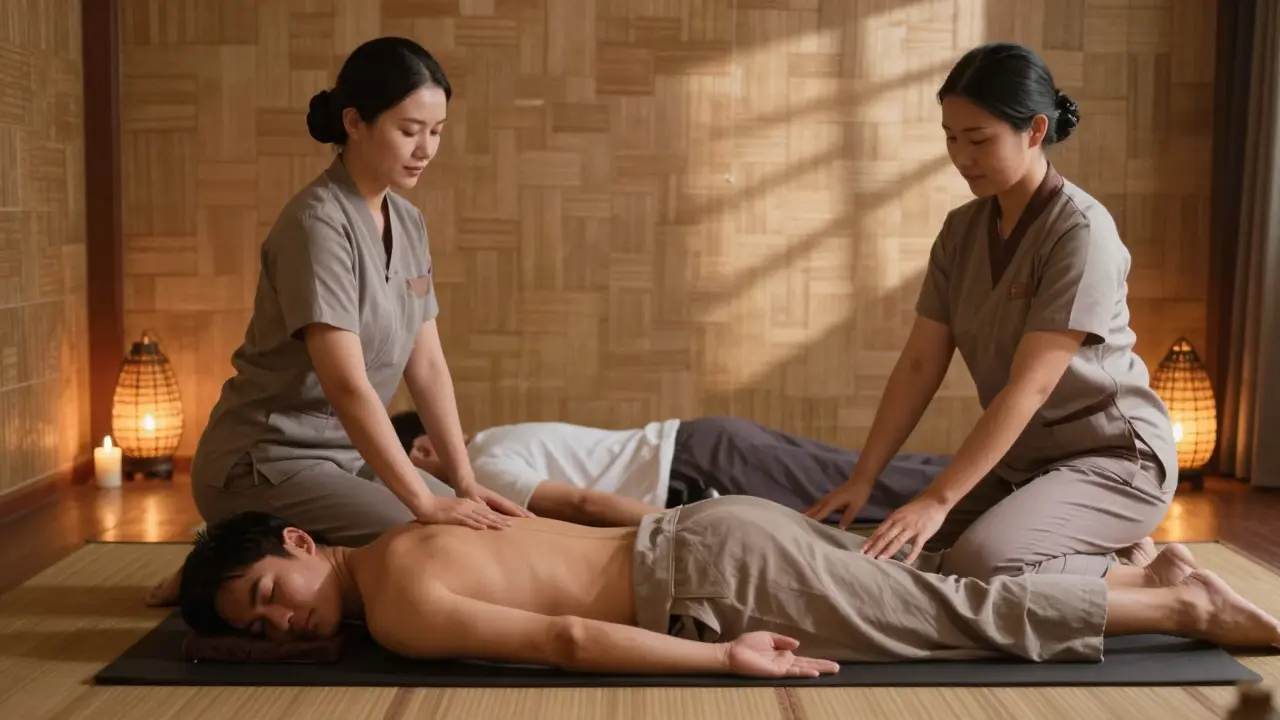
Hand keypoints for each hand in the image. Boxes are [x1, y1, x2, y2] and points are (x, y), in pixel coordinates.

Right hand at [416, 496, 512, 529]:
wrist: (425, 503)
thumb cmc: (438, 509)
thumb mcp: (454, 511)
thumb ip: (464, 516)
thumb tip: (472, 524)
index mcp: (468, 505)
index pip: (486, 512)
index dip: (497, 517)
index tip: (508, 522)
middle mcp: (467, 506)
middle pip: (487, 514)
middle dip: (500, 520)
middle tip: (511, 525)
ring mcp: (461, 511)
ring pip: (480, 517)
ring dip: (492, 522)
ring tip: (503, 527)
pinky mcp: (454, 516)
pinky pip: (467, 520)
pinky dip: (476, 524)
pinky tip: (484, 527)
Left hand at [457, 482, 534, 518]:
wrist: (466, 485)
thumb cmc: (469, 494)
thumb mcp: (473, 501)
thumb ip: (483, 508)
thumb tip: (491, 515)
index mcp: (494, 499)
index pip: (507, 506)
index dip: (515, 512)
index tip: (525, 517)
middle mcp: (499, 500)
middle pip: (514, 506)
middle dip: (524, 512)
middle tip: (535, 519)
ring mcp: (500, 501)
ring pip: (513, 507)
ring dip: (523, 512)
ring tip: (532, 518)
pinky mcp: (498, 504)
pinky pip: (510, 509)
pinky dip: (517, 512)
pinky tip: (522, 517)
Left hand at [724, 632, 839, 678]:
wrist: (734, 652)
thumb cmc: (748, 644)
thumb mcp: (768, 637)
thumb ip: (784, 640)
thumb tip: (798, 643)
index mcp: (784, 653)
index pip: (804, 658)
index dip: (817, 660)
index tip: (831, 661)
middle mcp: (785, 661)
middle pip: (808, 664)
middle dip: (823, 666)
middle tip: (838, 668)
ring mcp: (782, 667)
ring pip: (804, 668)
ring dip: (818, 669)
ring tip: (833, 670)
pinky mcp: (776, 671)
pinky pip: (793, 671)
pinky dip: (804, 672)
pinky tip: (814, 673)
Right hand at [804, 479, 872, 528]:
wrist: (860, 480)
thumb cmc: (858, 493)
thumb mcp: (855, 507)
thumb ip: (847, 518)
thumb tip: (840, 529)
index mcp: (831, 503)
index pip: (820, 514)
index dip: (812, 521)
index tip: (804, 528)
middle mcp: (827, 500)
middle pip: (814, 509)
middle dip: (806, 516)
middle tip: (796, 524)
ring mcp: (827, 498)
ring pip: (815, 507)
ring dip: (808, 513)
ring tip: (800, 520)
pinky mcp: (830, 498)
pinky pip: (819, 505)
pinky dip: (814, 510)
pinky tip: (813, 514)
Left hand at [861, 495, 949, 562]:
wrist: (934, 501)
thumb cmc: (917, 508)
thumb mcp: (901, 512)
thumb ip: (893, 523)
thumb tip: (883, 535)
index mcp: (894, 518)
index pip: (880, 530)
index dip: (871, 540)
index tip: (863, 549)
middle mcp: (900, 523)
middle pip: (886, 537)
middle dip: (876, 547)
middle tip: (867, 557)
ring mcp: (912, 529)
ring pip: (897, 541)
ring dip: (888, 550)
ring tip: (880, 559)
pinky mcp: (923, 534)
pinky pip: (916, 547)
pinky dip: (911, 555)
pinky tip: (906, 563)